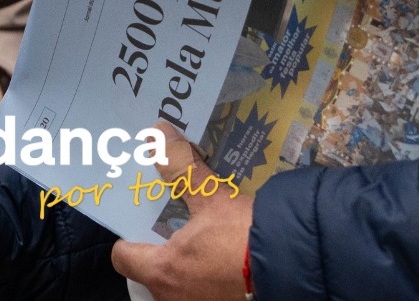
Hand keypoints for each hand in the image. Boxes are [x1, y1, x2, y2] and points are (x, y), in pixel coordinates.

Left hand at [112, 125, 252, 300]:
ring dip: (185, 261)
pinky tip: (223, 254)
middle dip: (160, 246)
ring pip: (177, 282)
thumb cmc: (245, 238)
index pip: (122, 257)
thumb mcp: (212, 197)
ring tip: (200, 234)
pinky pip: (201, 290)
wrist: (296, 267)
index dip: (127, 235)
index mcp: (162, 271)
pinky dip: (206, 274)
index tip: (140, 218)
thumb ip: (181, 168)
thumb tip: (159, 134)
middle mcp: (173, 297)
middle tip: (172, 220)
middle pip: (151, 270)